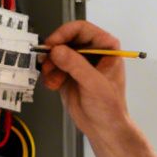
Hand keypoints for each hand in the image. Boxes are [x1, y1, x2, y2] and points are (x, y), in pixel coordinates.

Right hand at [38, 21, 130, 137]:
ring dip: (50, 64)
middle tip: (47, 62)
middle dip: (54, 51)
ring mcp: (79, 62)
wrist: (103, 128)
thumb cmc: (109, 108)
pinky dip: (49, 74)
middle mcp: (92, 52)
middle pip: (66, 38)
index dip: (65, 33)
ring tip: (52, 78)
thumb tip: (58, 50)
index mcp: (107, 48)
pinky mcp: (68, 73)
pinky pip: (52, 65)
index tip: (53, 44)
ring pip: (56, 52)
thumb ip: (77, 66)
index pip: (82, 29)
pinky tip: (54, 85)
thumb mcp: (95, 85)